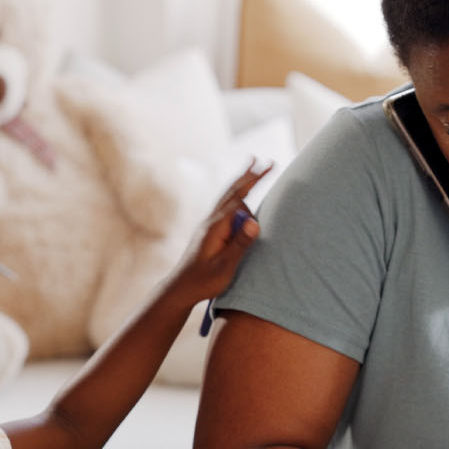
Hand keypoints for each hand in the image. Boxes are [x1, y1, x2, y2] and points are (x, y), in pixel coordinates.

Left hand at [163, 159, 272, 306]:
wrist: (180, 289)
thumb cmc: (203, 281)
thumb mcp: (225, 266)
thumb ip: (240, 244)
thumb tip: (255, 222)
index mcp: (216, 227)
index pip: (239, 199)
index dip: (254, 180)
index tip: (268, 165)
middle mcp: (211, 222)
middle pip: (232, 193)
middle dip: (248, 176)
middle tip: (261, 159)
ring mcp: (208, 226)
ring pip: (227, 199)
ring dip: (241, 183)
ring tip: (253, 169)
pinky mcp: (209, 232)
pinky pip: (225, 209)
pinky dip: (235, 197)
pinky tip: (240, 197)